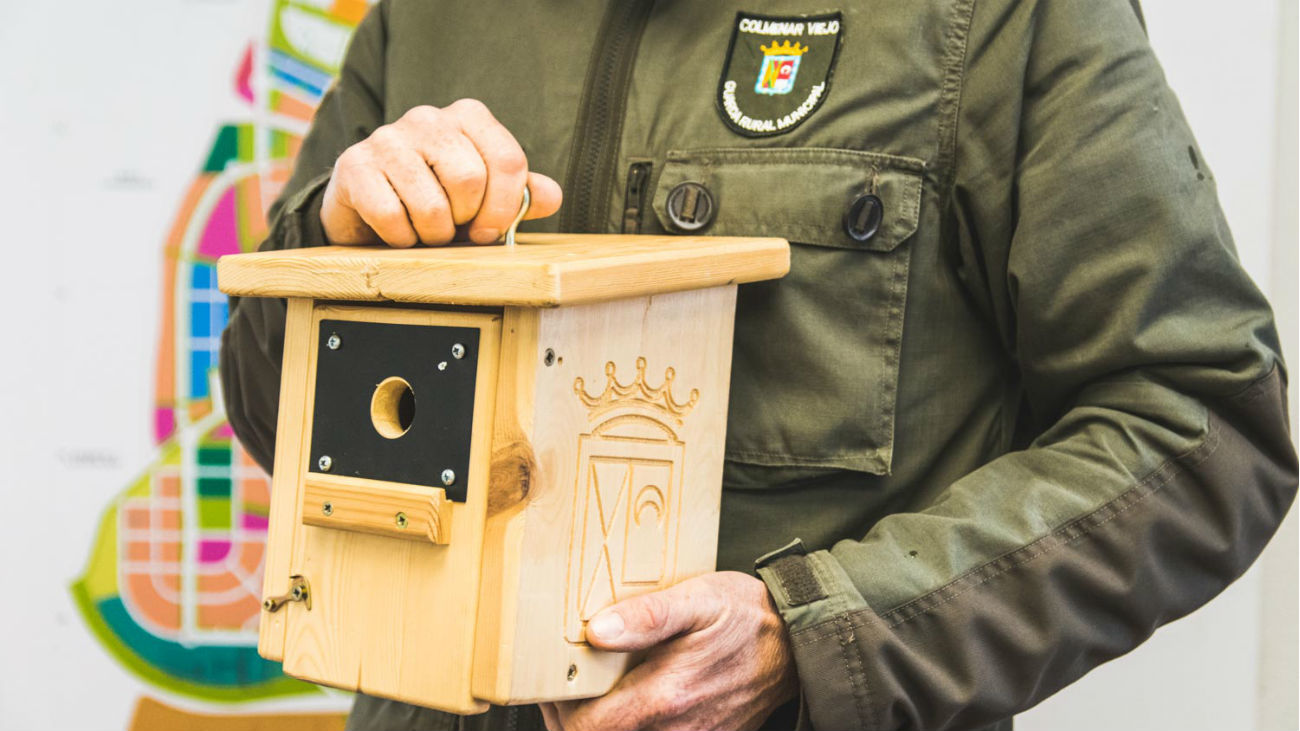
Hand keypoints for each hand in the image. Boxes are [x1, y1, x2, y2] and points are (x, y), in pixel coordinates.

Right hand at [320, 99, 561, 246]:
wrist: (368, 206)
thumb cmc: (437, 199)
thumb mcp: (484, 198)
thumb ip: (519, 195)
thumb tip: (551, 196)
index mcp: (468, 116)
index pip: (507, 160)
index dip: (504, 207)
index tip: (490, 231)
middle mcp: (427, 117)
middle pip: (469, 181)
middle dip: (464, 220)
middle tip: (451, 226)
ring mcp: (387, 137)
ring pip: (431, 206)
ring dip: (432, 235)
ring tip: (423, 229)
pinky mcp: (354, 166)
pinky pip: (392, 217)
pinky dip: (400, 238)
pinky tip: (396, 230)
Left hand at [540, 572, 797, 730]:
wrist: (798, 644)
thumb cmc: (746, 616)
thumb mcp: (698, 600)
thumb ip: (647, 616)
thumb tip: (596, 631)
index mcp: (664, 697)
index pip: (585, 729)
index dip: (556, 711)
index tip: (549, 681)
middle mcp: (674, 730)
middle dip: (568, 720)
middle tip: (559, 687)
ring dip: (596, 724)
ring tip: (586, 692)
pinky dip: (627, 726)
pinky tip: (625, 699)